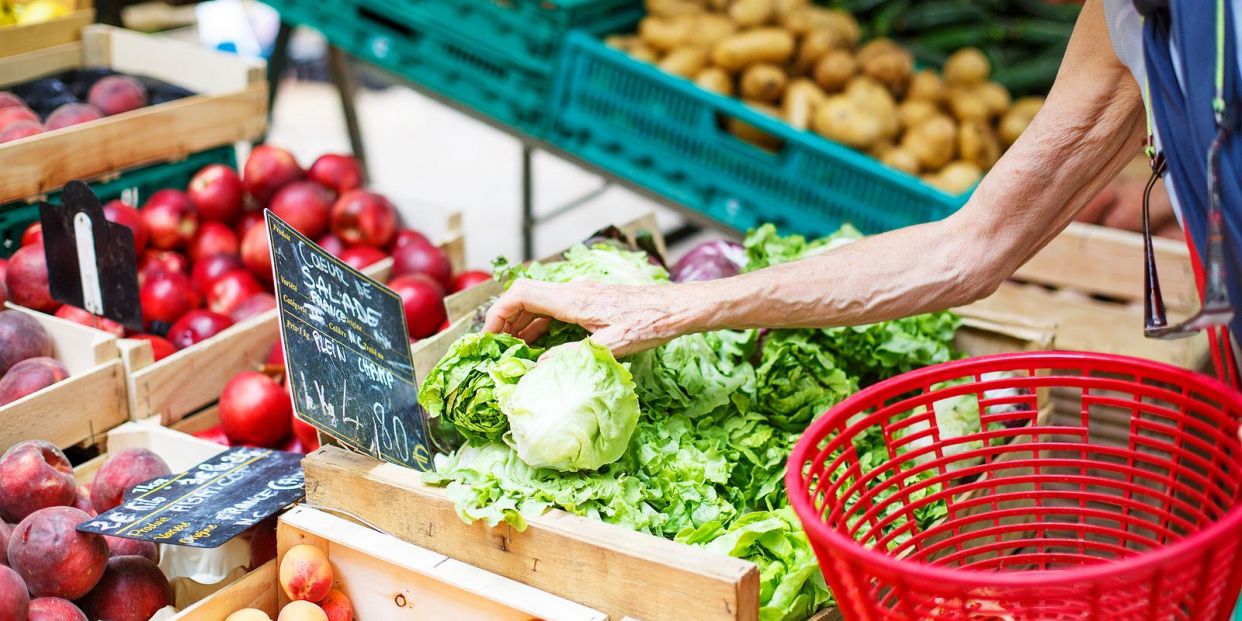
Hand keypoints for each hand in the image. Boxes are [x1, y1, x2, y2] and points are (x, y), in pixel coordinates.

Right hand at [483, 279, 689, 355]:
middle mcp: (573, 292)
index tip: (488, 337)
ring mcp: (581, 295)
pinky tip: (539, 345)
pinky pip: (554, 310)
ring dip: (521, 325)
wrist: (678, 308)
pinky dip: (539, 325)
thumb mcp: (614, 346)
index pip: (521, 294)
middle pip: (525, 298)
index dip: (498, 313)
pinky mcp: (590, 302)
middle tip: (494, 350)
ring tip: (511, 352)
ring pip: (539, 304)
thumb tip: (539, 366)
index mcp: (574, 299)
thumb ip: (574, 355)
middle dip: (504, 321)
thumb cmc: (652, 323)